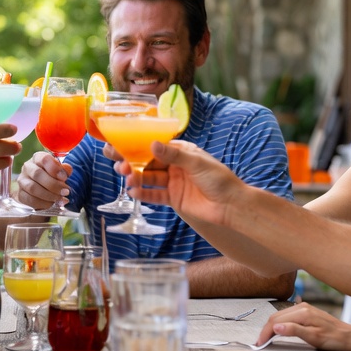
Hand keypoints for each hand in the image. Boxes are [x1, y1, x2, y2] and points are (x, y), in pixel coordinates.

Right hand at [15, 151, 70, 208]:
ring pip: (33, 188)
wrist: (40, 190)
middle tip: (65, 191)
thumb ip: (64, 170)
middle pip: (37, 174)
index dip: (55, 168)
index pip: (44, 159)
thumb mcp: (60, 171)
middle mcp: (28, 167)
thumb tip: (66, 171)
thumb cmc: (51, 177)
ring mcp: (22, 180)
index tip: (64, 178)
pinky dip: (43, 203)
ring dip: (49, 195)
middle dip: (53, 184)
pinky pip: (30, 200)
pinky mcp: (20, 194)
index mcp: (38, 158)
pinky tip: (51, 204)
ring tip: (60, 198)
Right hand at [122, 141, 246, 227]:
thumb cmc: (220, 179)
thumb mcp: (197, 163)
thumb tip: (152, 144)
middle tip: (119, 164)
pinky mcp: (173, 198)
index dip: (138, 146)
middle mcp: (175, 166)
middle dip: (133, 163)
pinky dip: (144, 193)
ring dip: (136, 178)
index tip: (121, 145)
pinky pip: (155, 195)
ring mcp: (173, 182)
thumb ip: (174, 155)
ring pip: (149, 178)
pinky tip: (134, 192)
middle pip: (149, 163)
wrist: (231, 206)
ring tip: (126, 178)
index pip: (156, 146)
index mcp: (182, 152)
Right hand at [257, 302, 350, 350]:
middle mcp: (301, 307)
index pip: (275, 321)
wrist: (350, 336)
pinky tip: (278, 331)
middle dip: (265, 329)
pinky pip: (287, 316)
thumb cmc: (334, 340)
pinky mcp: (306, 312)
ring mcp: (304, 308)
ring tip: (266, 339)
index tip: (259, 343)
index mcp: (302, 313)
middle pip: (275, 316)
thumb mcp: (314, 338)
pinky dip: (279, 323)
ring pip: (280, 316)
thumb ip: (294, 331)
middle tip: (260, 343)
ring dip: (271, 326)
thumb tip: (275, 327)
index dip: (265, 333)